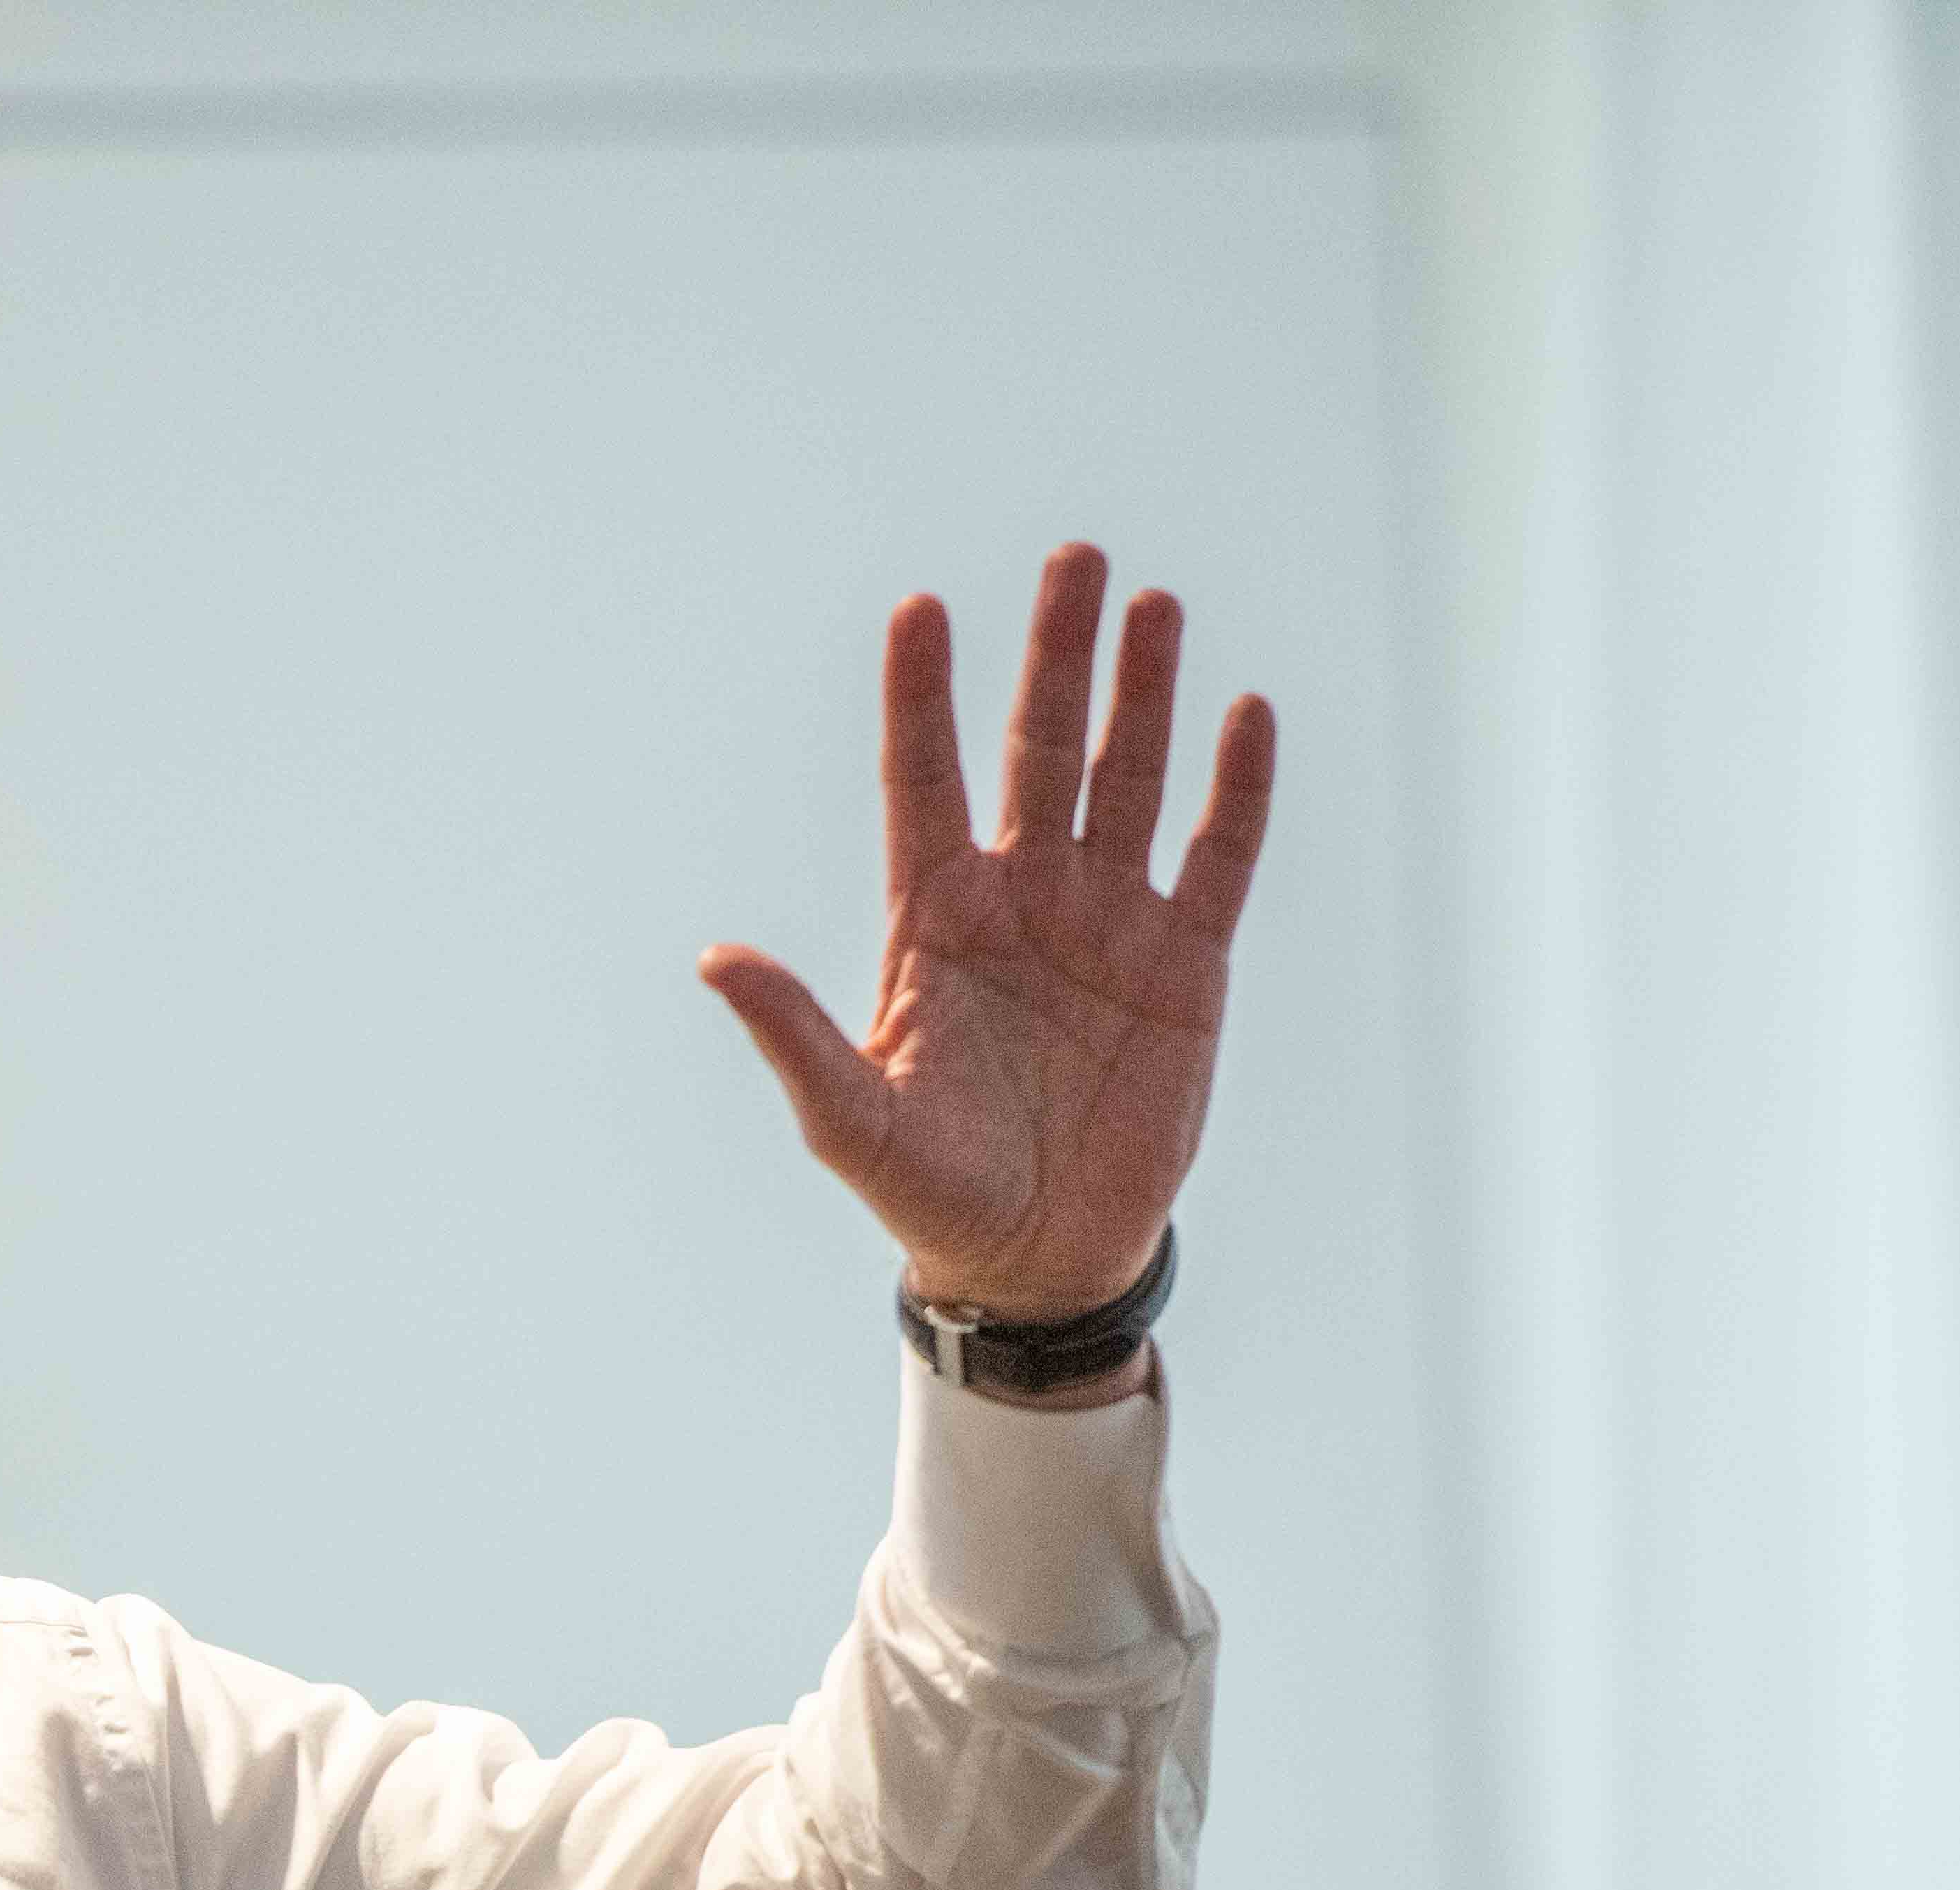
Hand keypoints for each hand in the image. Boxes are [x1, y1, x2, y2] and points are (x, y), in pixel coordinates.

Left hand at [698, 543, 1276, 1323]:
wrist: (1036, 1261)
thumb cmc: (931, 1192)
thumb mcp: (850, 1118)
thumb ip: (793, 1032)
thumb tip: (714, 958)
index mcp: (936, 920)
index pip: (924, 781)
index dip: (922, 697)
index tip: (920, 609)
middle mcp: (1023, 899)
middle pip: (1038, 751)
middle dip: (1054, 657)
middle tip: (1072, 559)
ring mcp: (1108, 924)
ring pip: (1129, 779)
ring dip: (1142, 694)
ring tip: (1151, 605)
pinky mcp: (1185, 966)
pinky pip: (1217, 858)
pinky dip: (1235, 790)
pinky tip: (1245, 714)